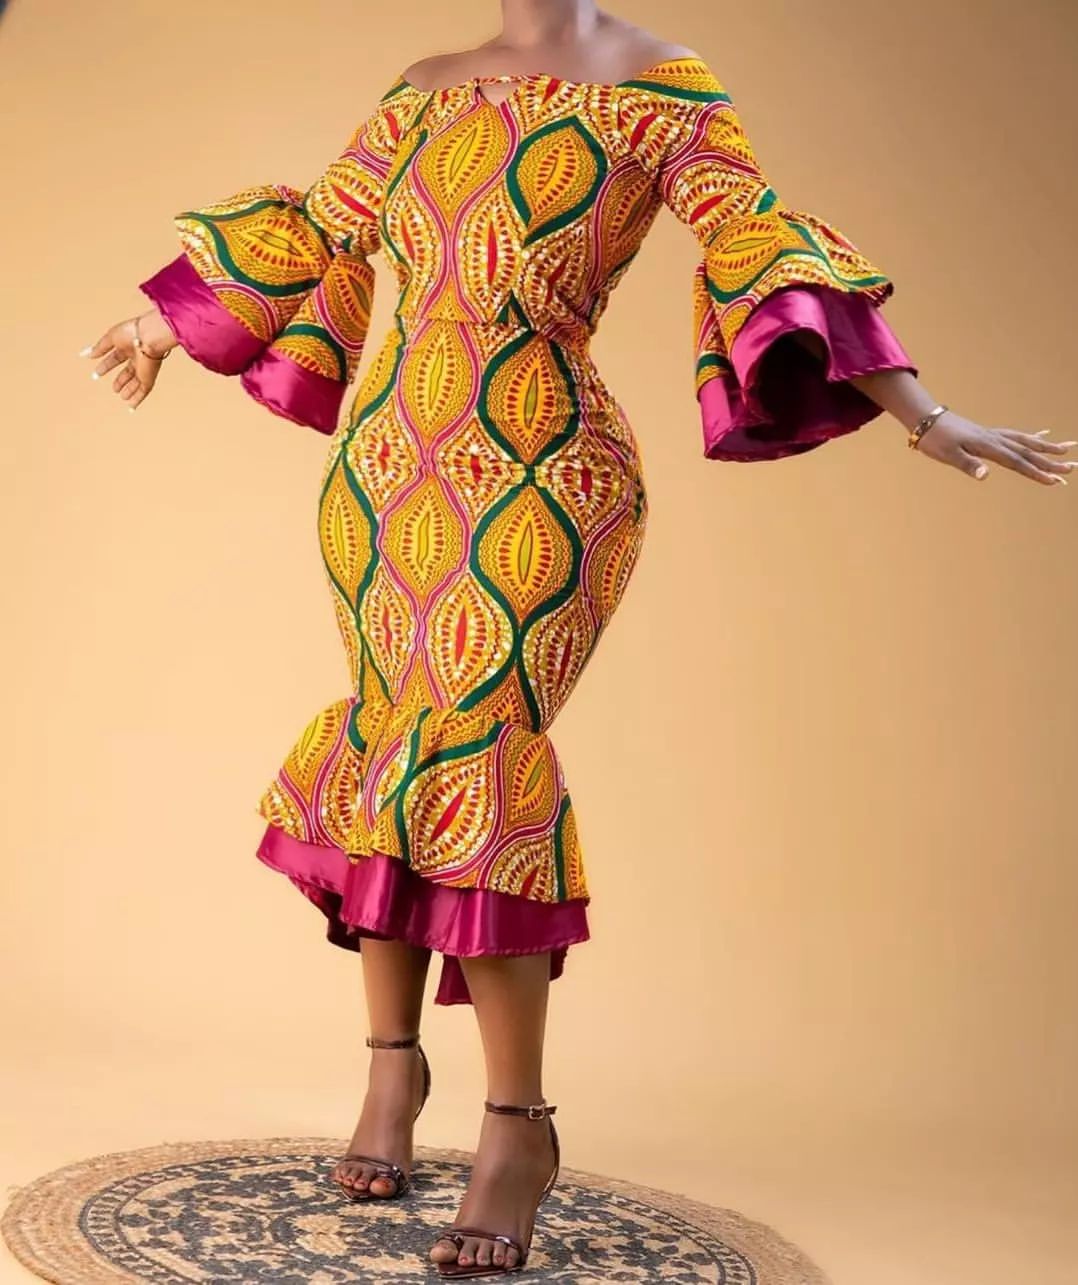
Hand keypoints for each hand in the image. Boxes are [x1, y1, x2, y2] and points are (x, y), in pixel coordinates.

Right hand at [81, 308, 177, 410]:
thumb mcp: (110, 338)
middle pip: (128, 371)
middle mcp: (137, 357)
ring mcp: (144, 368)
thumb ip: (98, 348)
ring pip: (136, 382)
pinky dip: (137, 399)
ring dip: (129, 390)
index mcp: (128, 345)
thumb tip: (85, 354)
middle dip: (120, 380)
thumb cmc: (132, 332)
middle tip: (114, 389)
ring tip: (123, 397)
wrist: (150, 337)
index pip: (115, 358)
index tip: (96, 373)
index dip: (105, 366)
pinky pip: (143, 391)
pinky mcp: (149, 377)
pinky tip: (131, 407)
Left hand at [913, 409, 1076, 485]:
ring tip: (1067, 449)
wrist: (925, 419)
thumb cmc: (935, 439)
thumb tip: (986, 475)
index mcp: (988, 446)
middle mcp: (995, 439)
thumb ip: (968, 465)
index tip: (1054, 481)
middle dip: (1050, 462)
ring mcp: (993, 435)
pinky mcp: (988, 434)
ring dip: (1047, 447)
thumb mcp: (948, 455)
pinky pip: (1016, 435)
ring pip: (1026, 441)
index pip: (1017, 462)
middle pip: (1028, 452)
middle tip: (1072, 469)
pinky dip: (1031, 437)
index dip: (1036, 473)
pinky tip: (1043, 434)